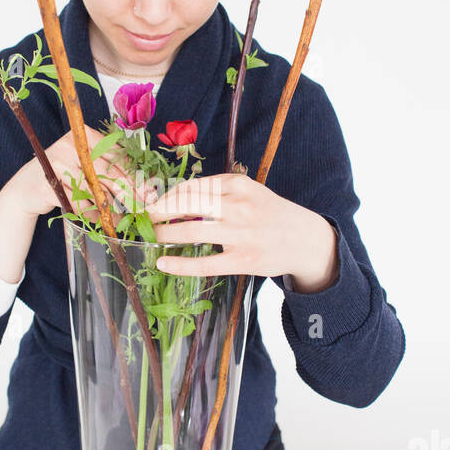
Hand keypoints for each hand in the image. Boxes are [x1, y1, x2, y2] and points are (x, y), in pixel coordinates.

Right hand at [14, 125, 147, 220]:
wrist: (26, 188)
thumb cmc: (62, 174)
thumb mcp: (84, 162)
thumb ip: (108, 166)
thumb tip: (144, 183)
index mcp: (82, 135)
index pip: (115, 154)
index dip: (133, 173)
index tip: (148, 189)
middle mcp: (69, 146)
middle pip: (107, 172)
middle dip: (128, 192)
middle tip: (142, 206)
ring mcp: (57, 165)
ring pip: (93, 190)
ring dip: (111, 207)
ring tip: (121, 218)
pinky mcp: (49, 186)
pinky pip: (78, 204)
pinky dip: (92, 215)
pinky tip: (101, 222)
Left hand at [146, 172, 337, 287]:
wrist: (305, 239)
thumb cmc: (269, 214)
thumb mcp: (248, 191)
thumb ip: (217, 191)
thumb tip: (174, 197)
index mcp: (238, 184)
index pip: (192, 186)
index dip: (166, 195)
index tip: (150, 202)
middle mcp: (239, 206)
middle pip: (187, 205)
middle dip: (159, 211)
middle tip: (144, 218)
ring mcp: (241, 234)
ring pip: (192, 232)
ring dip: (165, 234)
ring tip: (152, 237)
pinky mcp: (243, 260)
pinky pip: (205, 264)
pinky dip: (180, 265)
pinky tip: (163, 263)